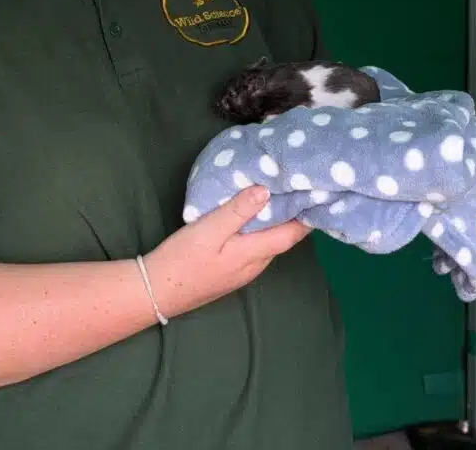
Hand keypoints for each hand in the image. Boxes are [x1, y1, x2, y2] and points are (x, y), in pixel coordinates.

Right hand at [144, 187, 309, 318]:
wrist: (156, 292)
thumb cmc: (182, 259)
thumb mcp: (208, 230)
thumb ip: (237, 211)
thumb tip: (267, 190)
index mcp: (254, 254)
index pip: (293, 233)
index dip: (308, 214)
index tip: (319, 191)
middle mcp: (255, 265)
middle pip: (283, 237)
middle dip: (295, 214)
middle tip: (300, 184)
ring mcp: (243, 270)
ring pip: (269, 242)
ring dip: (278, 221)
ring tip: (281, 193)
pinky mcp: (231, 270)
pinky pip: (256, 246)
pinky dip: (262, 228)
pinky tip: (254, 215)